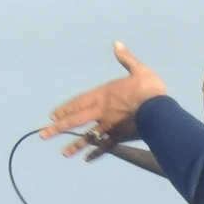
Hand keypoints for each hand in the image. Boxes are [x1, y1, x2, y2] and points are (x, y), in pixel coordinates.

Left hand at [42, 42, 167, 157]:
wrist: (159, 111)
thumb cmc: (149, 89)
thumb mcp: (138, 70)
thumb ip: (126, 59)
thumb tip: (116, 44)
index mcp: (103, 95)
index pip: (78, 103)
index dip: (65, 109)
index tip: (52, 116)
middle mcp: (101, 111)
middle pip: (75, 121)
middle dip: (58, 128)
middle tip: (43, 135)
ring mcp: (109, 126)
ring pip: (88, 137)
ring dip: (75, 145)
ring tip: (64, 154)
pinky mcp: (120, 136)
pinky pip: (105, 146)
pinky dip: (97, 152)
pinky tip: (88, 159)